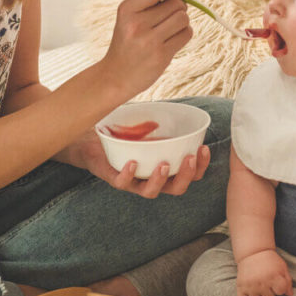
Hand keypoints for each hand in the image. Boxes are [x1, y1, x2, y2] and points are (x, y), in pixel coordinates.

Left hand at [61, 128, 210, 198]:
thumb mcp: (148, 127)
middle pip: (175, 188)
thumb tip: (181, 104)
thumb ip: (164, 122)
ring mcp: (133, 181)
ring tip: (164, 165)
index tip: (204, 148)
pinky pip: (122, 183)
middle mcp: (151, 179)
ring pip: (150, 192)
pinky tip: (133, 163)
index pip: (190, 175)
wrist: (92, 139)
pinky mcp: (113, 178)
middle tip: (189, 158)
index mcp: (165, 169)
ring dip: (160, 180)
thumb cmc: (124, 134)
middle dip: (185, 175)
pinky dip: (129, 174)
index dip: (200, 166)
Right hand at [100, 0, 192, 97]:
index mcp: (126, 9)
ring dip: (182, 21)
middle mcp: (136, 24)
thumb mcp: (131, 14)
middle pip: (175, 4)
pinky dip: (184, 34)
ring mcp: (149, 41)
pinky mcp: (161, 55)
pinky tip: (172, 39)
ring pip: (183, 18)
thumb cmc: (126, 41)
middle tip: (168, 16)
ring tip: (170, 28)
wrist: (116, 76)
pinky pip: (186, 34)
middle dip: (178, 7)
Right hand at [236, 249, 291, 295]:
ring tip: (259, 285)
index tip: (277, 281)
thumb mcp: (282, 267)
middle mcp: (261, 282)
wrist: (253, 252)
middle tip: (266, 281)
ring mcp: (250, 285)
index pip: (281, 291)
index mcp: (274, 276)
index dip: (280, 287)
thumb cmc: (270, 261)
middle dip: (269, 290)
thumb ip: (288, 281)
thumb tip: (290, 295)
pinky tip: (250, 291)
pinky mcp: (240, 286)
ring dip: (259, 295)